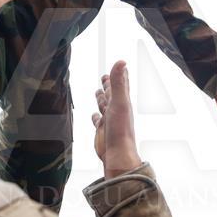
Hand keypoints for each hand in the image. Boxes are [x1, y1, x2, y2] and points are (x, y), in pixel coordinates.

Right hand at [92, 61, 142, 178]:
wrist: (117, 154)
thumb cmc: (120, 130)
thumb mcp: (119, 102)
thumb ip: (118, 83)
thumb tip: (121, 62)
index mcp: (122, 102)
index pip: (121, 84)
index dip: (120, 74)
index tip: (120, 65)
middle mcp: (116, 110)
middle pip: (111, 94)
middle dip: (108, 85)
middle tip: (105, 77)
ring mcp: (108, 120)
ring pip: (104, 105)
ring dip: (101, 99)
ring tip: (99, 92)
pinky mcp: (101, 130)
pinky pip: (98, 120)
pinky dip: (95, 116)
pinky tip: (94, 116)